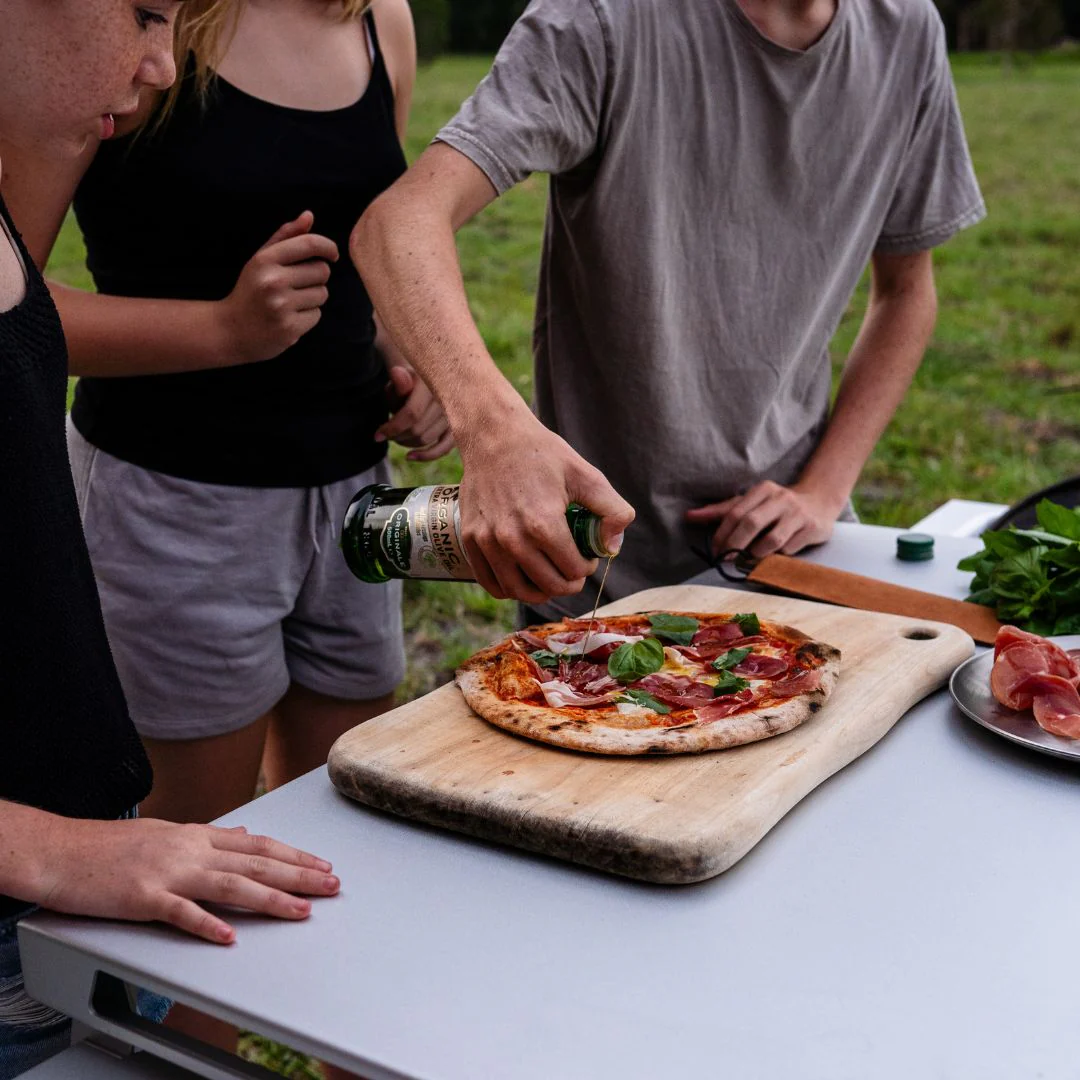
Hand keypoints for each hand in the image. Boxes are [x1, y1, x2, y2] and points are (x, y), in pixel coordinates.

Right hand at [37, 817, 339, 944]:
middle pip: (256, 863)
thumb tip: (243, 835)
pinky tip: (230, 936)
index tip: (322, 865)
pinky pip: (181, 912)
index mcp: (197, 835)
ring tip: (301, 910)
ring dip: (271, 898)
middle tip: (331, 885)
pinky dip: (207, 924)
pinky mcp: (143, 897)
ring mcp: (169, 872)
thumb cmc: (111, 847)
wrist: (62, 851)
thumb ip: (208, 836)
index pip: (258, 845)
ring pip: (231, 885)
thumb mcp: (168, 832)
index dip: (295, 855)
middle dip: (299, 875)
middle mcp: (191, 850)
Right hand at [219, 210, 337, 364]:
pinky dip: (308, 316)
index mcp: (265, 260)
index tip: (332, 254)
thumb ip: (286, 236)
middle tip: (298, 284)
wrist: (231, 330)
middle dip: (316, 276)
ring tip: (291, 302)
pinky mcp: (290, 328)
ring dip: (313, 297)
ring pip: (322, 294)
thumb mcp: (261, 259)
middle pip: (322, 271)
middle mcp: (273, 281)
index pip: (310, 244)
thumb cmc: (251, 290)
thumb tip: (309, 216)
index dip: (328, 247)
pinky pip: (317, 315)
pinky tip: (290, 317)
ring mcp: (281, 306)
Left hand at [375, 365, 453, 460]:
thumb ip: (398, 380)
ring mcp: (453, 415)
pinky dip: (427, 455)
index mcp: (432, 385)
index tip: (377, 436)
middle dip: (397, 436)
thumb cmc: (407, 380)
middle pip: (418, 429)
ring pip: (426, 439)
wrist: (423, 380)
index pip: (412, 414)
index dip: (393, 427)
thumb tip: (397, 373)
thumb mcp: (399, 377)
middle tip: (386, 434)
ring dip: (407, 443)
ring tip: (396, 437)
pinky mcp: (456, 427)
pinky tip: (410, 456)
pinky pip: (444, 447)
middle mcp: (447, 400)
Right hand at [456, 405, 634, 603]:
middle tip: (573, 569)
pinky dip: (511, 588)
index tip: (586, 556)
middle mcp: (512, 538)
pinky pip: (492, 583)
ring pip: (519, 591)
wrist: (493, 435)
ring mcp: (488, 542)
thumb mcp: (586, 475)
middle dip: (569, 582)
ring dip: (541, 592)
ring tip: (551, 577)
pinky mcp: (470, 540)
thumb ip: (612, 510)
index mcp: (543, 524)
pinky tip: (524, 577)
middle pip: (549, 586)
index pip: (573, 571)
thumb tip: (613, 546)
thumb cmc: (542, 454)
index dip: (586, 567)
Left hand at [685, 480, 840, 560]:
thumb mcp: (750, 503)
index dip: (722, 534)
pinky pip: (789, 549)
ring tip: (749, 559)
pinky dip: (777, 557)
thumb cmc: (776, 505)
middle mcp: (781, 498)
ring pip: (772, 540)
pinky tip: (772, 557)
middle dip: (735, 545)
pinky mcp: (812, 529)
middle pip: (751, 524)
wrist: (820, 501)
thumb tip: (689, 516)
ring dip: (756, 554)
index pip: (736, 512)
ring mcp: (798, 514)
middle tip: (727, 559)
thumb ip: (721, 510)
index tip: (716, 550)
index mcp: (763, 490)